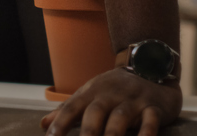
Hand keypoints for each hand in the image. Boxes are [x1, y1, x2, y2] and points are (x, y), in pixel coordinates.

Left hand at [40, 68, 181, 135]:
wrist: (150, 67)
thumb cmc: (114, 90)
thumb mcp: (90, 94)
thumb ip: (67, 111)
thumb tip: (43, 124)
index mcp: (92, 92)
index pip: (72, 107)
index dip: (60, 122)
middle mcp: (111, 94)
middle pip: (96, 112)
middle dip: (87, 132)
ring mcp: (133, 100)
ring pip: (121, 118)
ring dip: (113, 135)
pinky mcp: (153, 108)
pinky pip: (150, 121)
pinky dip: (147, 133)